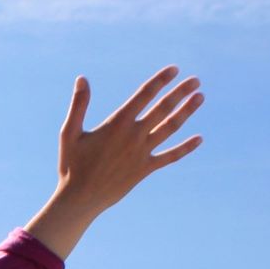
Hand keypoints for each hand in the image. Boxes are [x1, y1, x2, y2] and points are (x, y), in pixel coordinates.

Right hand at [24, 66, 203, 259]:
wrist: (80, 199)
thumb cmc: (72, 165)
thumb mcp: (69, 133)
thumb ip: (79, 105)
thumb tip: (82, 78)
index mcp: (117, 123)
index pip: (144, 95)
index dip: (160, 81)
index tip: (174, 69)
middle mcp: (134, 136)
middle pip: (162, 108)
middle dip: (180, 93)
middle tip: (195, 80)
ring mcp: (142, 153)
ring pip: (170, 128)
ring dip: (186, 112)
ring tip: (200, 97)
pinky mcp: (145, 169)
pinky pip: (170, 157)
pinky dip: (185, 148)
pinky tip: (199, 139)